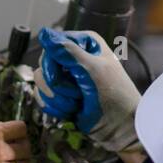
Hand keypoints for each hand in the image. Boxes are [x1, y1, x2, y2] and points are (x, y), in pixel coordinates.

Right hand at [32, 28, 141, 152]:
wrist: (121, 129)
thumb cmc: (115, 96)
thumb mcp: (92, 70)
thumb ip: (67, 51)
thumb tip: (44, 33)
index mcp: (84, 44)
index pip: (52, 45)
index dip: (54, 62)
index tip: (65, 75)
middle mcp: (74, 57)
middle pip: (44, 64)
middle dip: (58, 84)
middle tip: (78, 93)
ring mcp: (67, 77)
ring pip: (41, 82)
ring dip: (58, 98)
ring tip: (78, 104)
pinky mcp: (61, 95)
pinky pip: (43, 97)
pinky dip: (56, 107)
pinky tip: (72, 111)